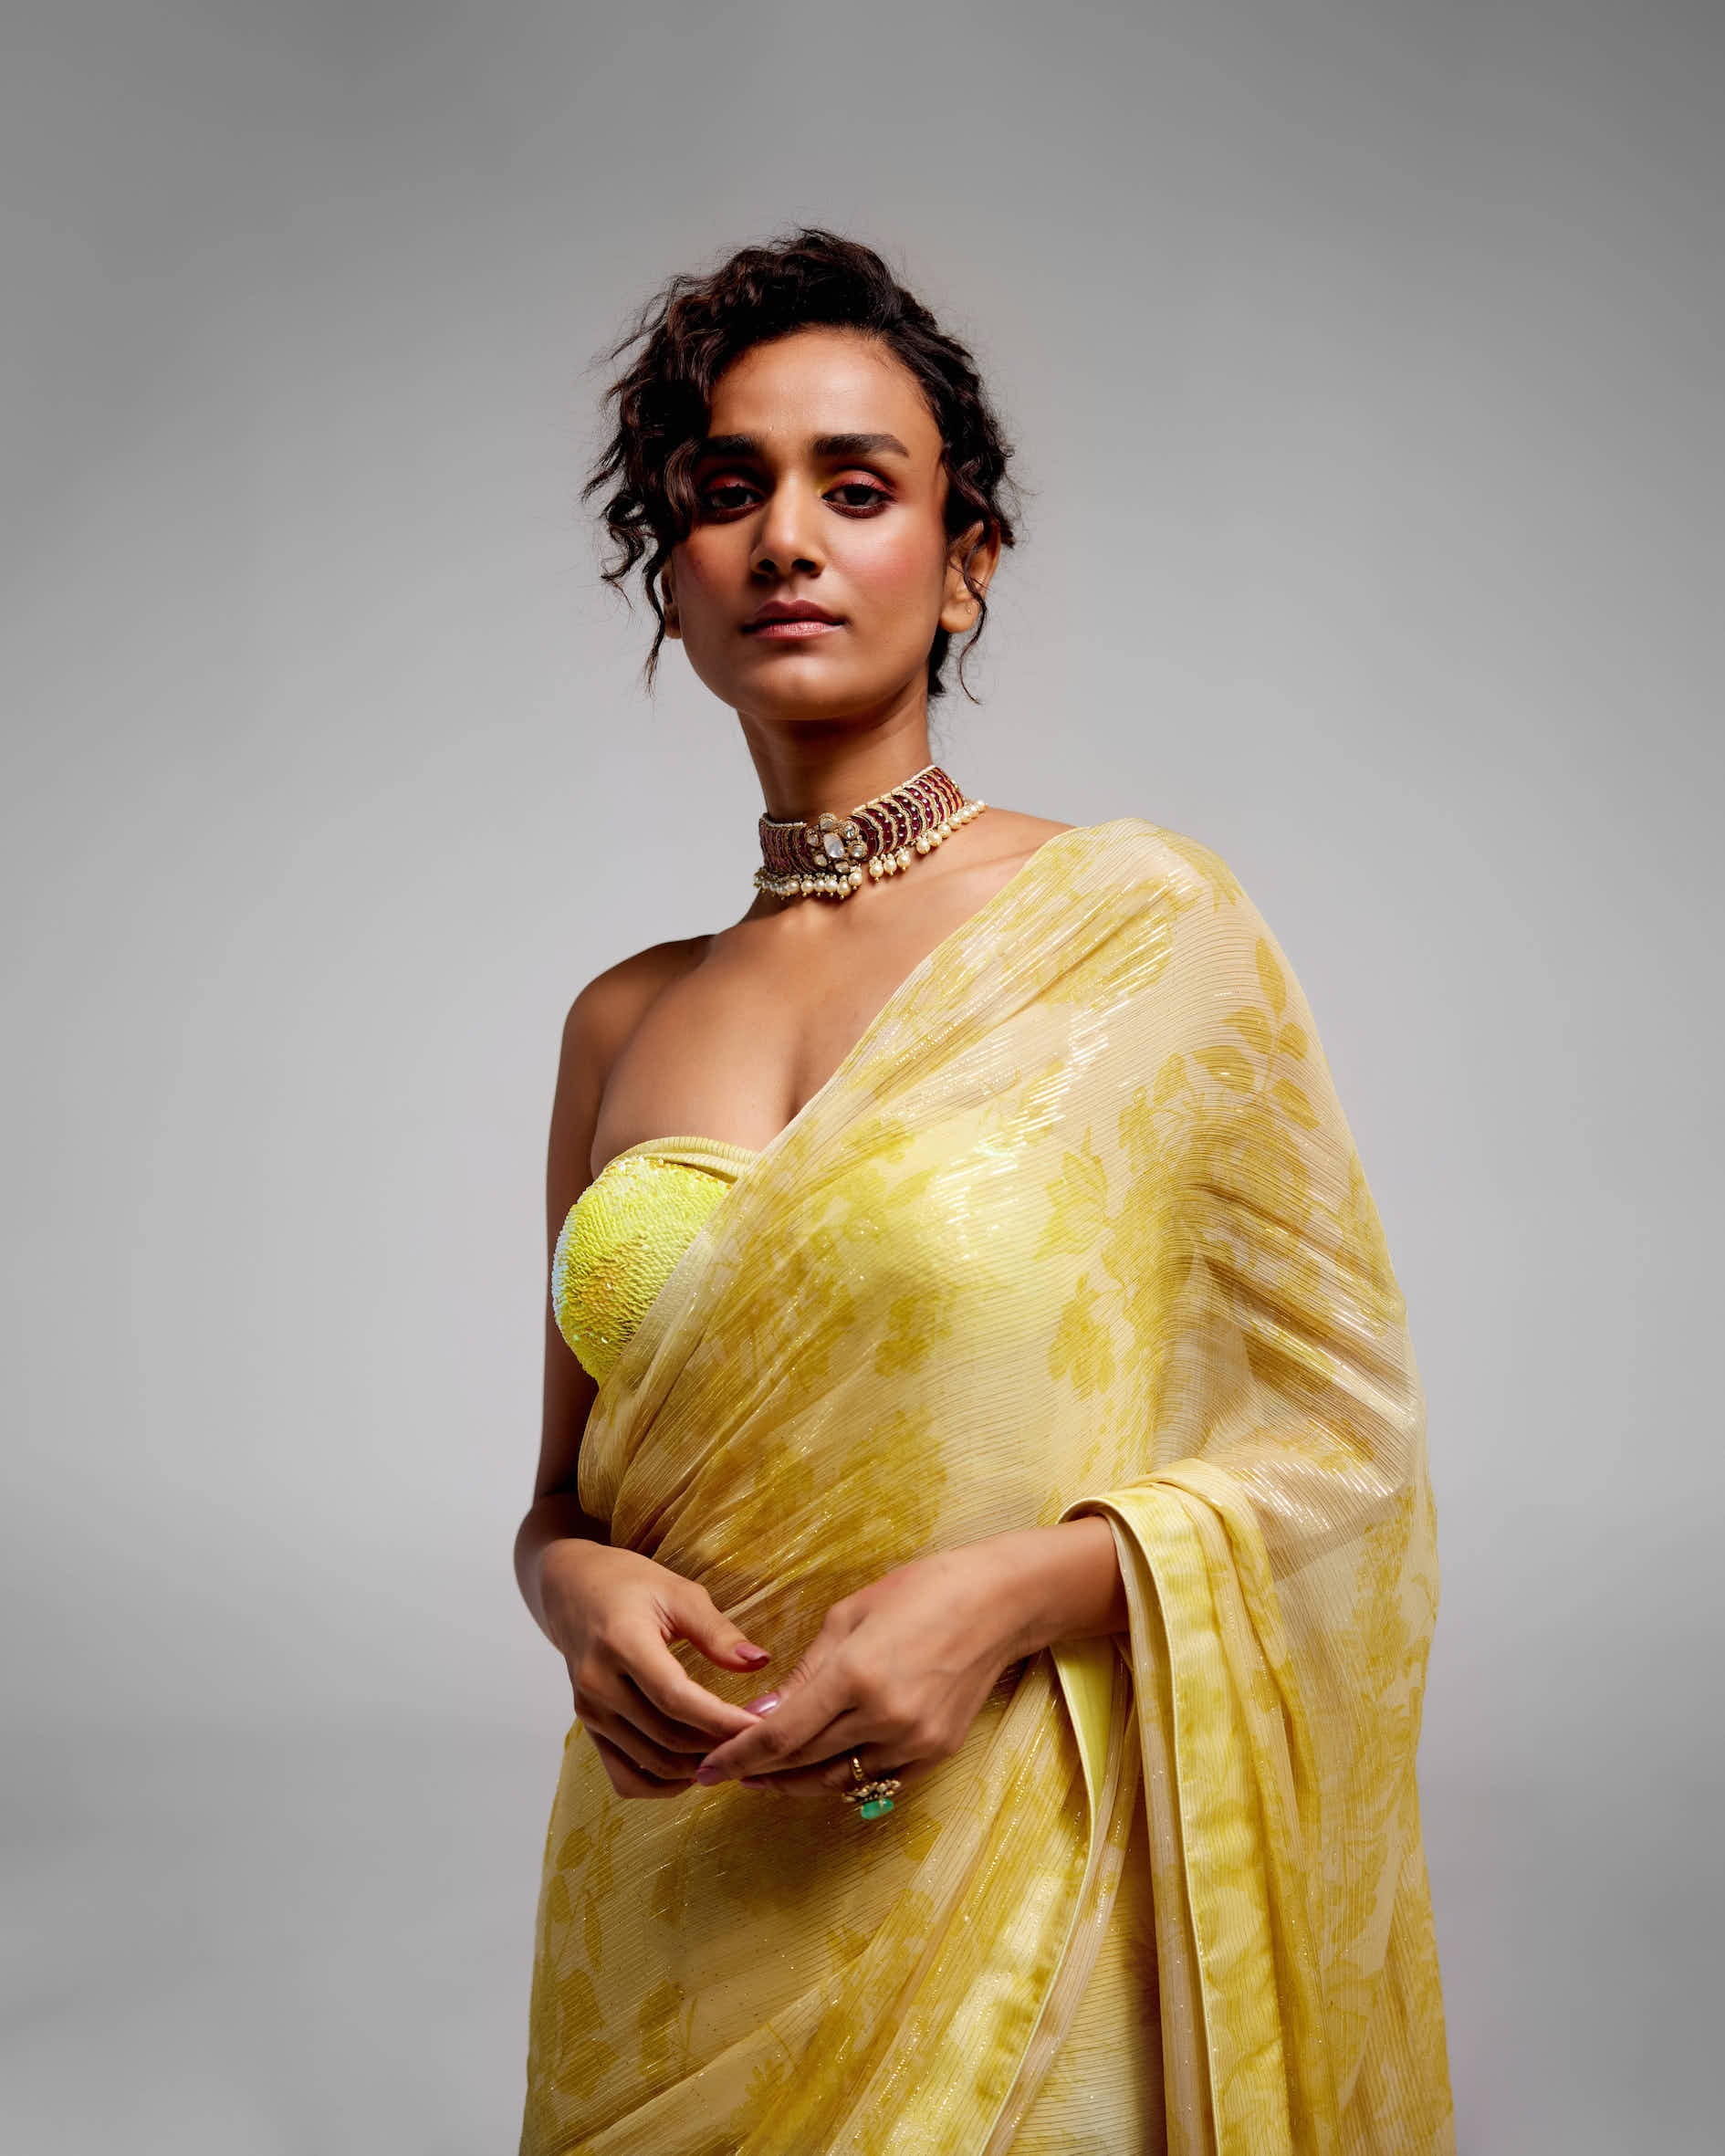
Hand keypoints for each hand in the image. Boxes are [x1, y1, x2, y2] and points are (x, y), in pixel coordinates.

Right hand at [541, 1540, 773, 1799]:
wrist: (572, 1589)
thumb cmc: (630, 1584)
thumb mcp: (678, 1593)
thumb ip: (717, 1632)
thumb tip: (758, 1663)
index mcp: (621, 1642)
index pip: (675, 1697)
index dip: (720, 1720)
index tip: (760, 1726)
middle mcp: (598, 1684)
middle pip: (667, 1736)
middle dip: (717, 1745)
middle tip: (758, 1741)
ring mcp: (589, 1712)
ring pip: (651, 1762)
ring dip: (696, 1766)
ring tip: (734, 1753)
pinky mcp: (590, 1729)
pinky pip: (624, 1778)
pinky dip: (661, 1784)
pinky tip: (692, 1770)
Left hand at [690, 1545, 1025, 1799]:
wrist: (998, 1604)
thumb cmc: (920, 1592)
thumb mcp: (849, 1617)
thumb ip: (804, 1675)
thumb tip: (760, 1716)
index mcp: (855, 1675)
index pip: (781, 1734)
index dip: (739, 1757)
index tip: (708, 1770)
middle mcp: (885, 1717)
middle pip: (804, 1761)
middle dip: (760, 1771)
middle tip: (728, 1771)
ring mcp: (915, 1741)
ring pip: (838, 1779)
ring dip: (797, 1782)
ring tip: (766, 1776)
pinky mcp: (936, 1752)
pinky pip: (876, 1778)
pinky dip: (841, 1777)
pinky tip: (819, 1768)